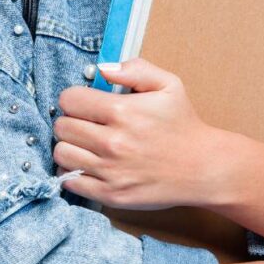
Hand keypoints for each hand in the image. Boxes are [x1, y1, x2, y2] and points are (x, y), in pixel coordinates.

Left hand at [52, 57, 228, 208]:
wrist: (202, 167)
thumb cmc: (183, 125)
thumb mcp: (168, 85)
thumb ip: (135, 69)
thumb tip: (102, 69)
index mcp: (122, 111)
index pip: (69, 100)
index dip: (74, 99)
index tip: (85, 104)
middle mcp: (113, 142)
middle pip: (62, 127)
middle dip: (71, 122)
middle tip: (86, 124)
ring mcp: (110, 171)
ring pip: (61, 154)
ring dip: (70, 147)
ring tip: (86, 145)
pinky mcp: (110, 195)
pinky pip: (71, 181)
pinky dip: (74, 172)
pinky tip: (89, 164)